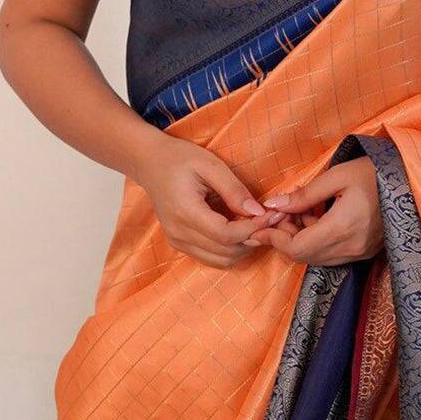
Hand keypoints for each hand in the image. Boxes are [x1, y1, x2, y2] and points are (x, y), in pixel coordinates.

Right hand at [134, 135, 287, 268]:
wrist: (150, 163)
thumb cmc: (180, 159)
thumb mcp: (210, 165)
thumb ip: (234, 190)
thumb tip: (258, 212)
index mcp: (185, 212)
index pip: (226, 235)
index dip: (253, 229)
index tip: (270, 215)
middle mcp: (179, 233)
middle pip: (225, 252)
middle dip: (252, 239)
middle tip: (269, 220)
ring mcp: (177, 241)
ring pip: (220, 260)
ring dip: (243, 248)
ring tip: (255, 225)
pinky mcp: (180, 243)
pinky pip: (211, 257)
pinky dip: (230, 249)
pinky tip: (239, 230)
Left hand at [245, 157, 383, 265]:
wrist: (410, 181)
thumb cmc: (374, 173)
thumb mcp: (337, 176)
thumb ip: (304, 195)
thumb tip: (273, 206)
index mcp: (342, 227)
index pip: (297, 248)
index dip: (275, 239)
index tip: (261, 225)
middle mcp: (351, 248)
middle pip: (304, 256)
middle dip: (285, 238)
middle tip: (279, 214)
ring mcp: (359, 253)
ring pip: (316, 258)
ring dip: (299, 240)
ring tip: (298, 212)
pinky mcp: (364, 252)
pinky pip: (331, 255)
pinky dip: (316, 242)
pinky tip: (315, 219)